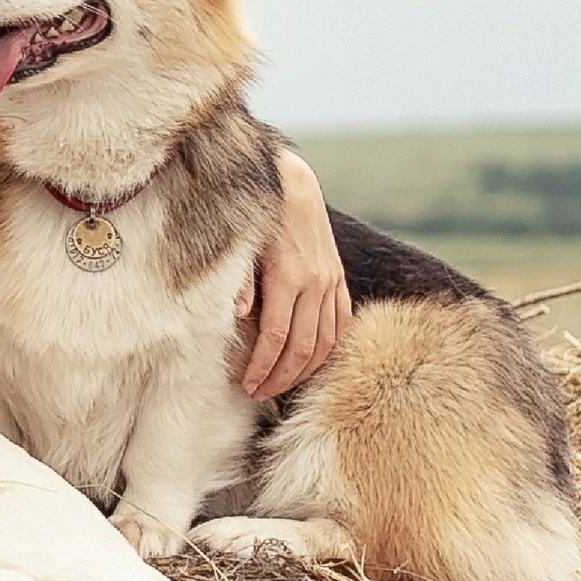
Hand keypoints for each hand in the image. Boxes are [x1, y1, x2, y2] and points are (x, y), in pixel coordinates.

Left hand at [236, 150, 350, 398]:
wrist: (293, 186)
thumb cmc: (258, 218)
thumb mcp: (242, 248)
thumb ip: (240, 283)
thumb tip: (238, 317)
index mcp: (287, 277)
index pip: (276, 338)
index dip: (262, 368)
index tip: (247, 386)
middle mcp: (315, 283)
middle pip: (302, 347)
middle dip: (279, 377)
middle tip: (259, 394)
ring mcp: (331, 282)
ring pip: (325, 341)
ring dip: (304, 370)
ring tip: (281, 386)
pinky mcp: (339, 278)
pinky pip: (342, 323)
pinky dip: (331, 348)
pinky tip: (314, 363)